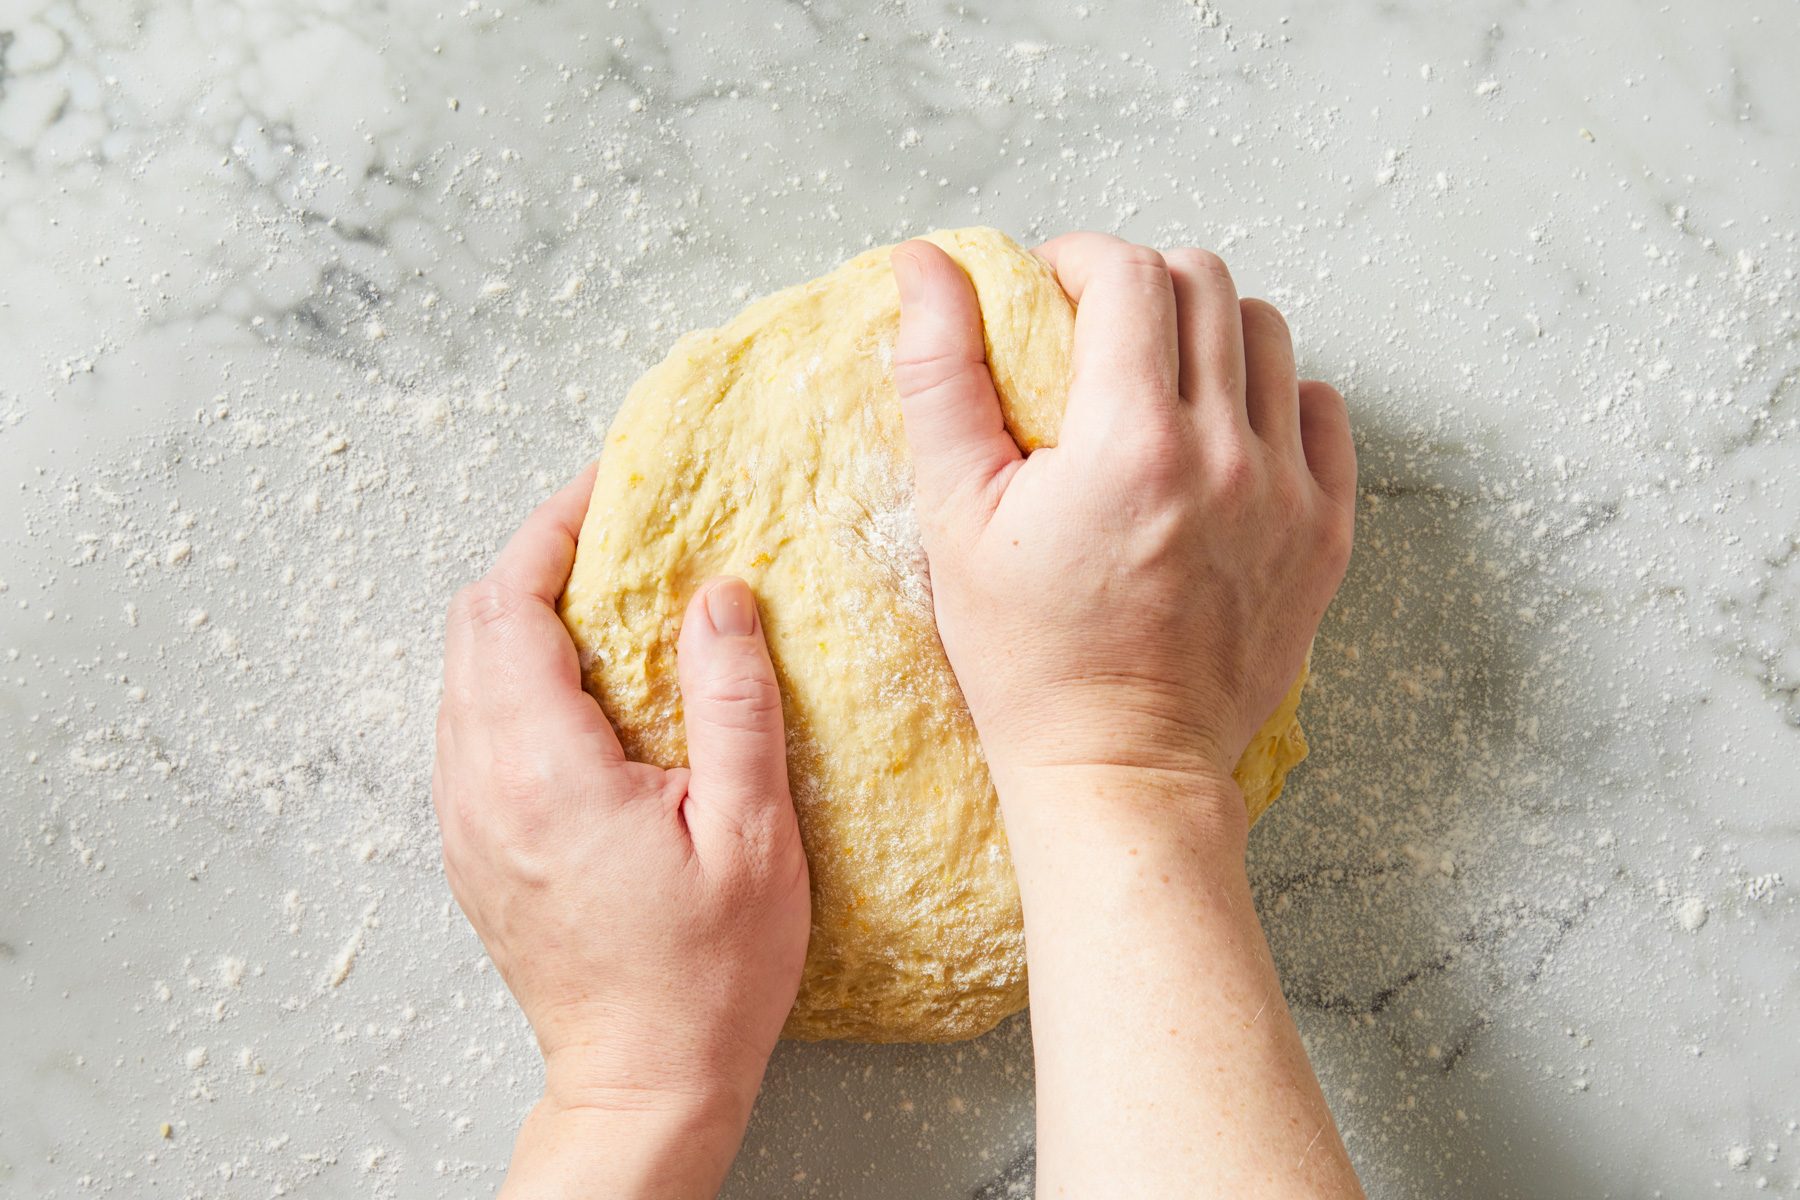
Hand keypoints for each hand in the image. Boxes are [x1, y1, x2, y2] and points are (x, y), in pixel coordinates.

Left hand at [432, 465, 809, 1198]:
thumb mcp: (749, 831)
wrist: (642, 1082)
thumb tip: (718, 595)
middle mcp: (480, 785)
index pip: (509, 605)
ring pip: (463, 674)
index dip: (553, 529)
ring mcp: (465, 820)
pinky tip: (584, 688)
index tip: (608, 491)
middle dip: (535, 561)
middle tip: (617, 536)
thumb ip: (731, 700)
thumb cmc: (707, 973)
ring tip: (608, 600)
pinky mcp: (473, 847)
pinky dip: (514, 676)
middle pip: (471, 625)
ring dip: (522, 618)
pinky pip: (471, 726)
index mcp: (542, 771)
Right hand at [892, 233, 1354, 805]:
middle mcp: (1226, 455)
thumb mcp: (954, 517)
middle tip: (1096, 331)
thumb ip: (938, 377)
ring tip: (1159, 380)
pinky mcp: (1326, 535)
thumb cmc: (1026, 657)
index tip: (1048, 290)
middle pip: (1205, 283)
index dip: (1078, 258)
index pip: (1129, 273)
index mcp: (1130, 441)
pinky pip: (1322, 411)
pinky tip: (1222, 434)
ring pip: (1270, 335)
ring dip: (1209, 331)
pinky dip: (1274, 397)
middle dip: (1141, 283)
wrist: (1122, 766)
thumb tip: (925, 263)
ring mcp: (1290, 495)